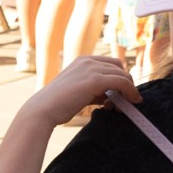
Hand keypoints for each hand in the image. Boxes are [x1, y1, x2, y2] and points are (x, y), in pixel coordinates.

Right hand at [25, 55, 139, 125]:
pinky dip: (130, 92)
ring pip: (123, 75)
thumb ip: (95, 90)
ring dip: (128, 91)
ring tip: (121, 108)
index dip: (118, 79)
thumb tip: (112, 97)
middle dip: (125, 84)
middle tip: (122, 103)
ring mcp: (91, 68)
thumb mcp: (78, 92)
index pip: (111, 64)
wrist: (42, 111)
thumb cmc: (56, 106)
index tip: (117, 96)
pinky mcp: (95, 80)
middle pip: (119, 67)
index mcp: (81, 61)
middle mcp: (87, 61)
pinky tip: (130, 103)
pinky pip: (122, 82)